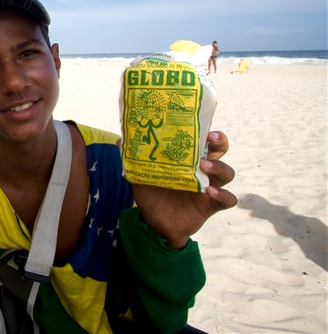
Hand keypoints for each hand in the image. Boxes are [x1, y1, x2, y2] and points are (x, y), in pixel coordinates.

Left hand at [128, 131, 237, 248]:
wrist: (154, 223)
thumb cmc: (151, 194)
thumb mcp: (140, 176)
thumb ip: (133, 159)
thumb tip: (120, 140)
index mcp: (188, 158)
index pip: (202, 140)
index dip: (205, 130)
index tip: (202, 125)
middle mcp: (202, 169)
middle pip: (220, 151)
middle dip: (219, 142)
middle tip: (211, 138)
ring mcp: (210, 186)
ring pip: (227, 173)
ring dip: (219, 167)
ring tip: (204, 166)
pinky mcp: (211, 205)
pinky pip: (227, 199)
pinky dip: (223, 195)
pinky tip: (210, 192)